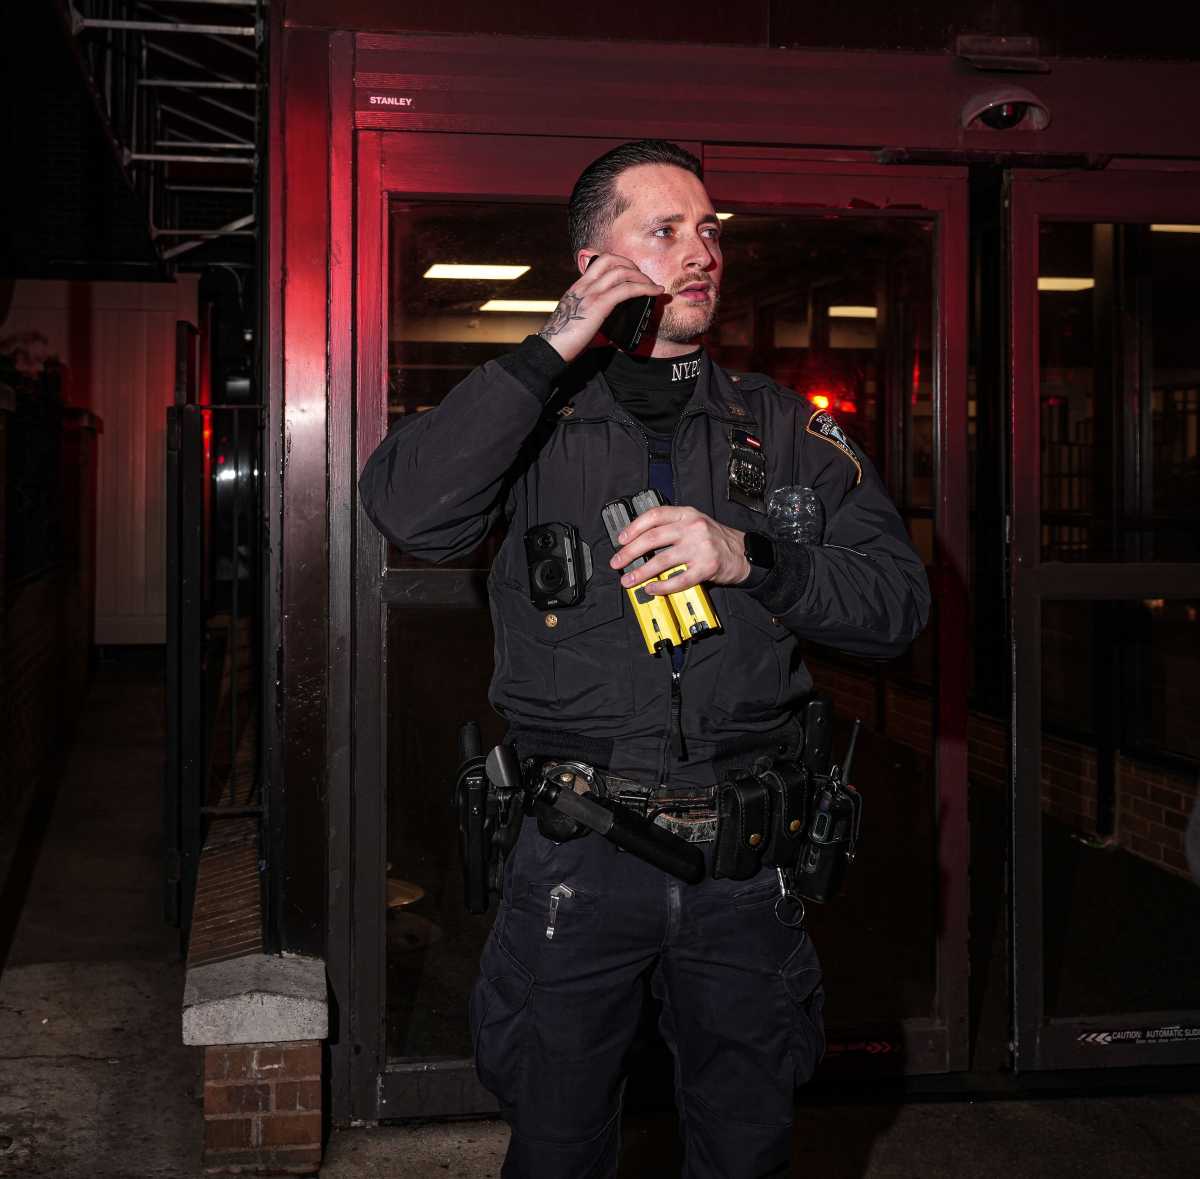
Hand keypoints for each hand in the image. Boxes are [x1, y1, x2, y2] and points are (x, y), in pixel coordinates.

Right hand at [537, 254, 662, 363]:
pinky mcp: (598, 304)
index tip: (632, 275)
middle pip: (611, 259)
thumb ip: (594, 319)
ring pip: (621, 271)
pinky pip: (626, 289)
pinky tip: (655, 292)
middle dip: (632, 265)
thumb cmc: (563, 341)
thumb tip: (612, 333)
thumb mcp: (578, 322)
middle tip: (643, 280)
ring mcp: (590, 293)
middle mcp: (583, 285)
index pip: (599, 262)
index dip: (619, 263)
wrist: (550, 349)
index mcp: (577, 287)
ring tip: (653, 287)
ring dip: (642, 277)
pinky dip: (644, 288)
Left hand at [609, 506, 749, 592]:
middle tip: (617, 562)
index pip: (655, 515)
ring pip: (662, 560)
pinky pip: (678, 580)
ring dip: (641, 572)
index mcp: (687, 514)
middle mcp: (693, 528)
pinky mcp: (706, 568)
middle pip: (653, 538)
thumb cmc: (716, 539)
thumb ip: (672, 527)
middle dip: (630, 552)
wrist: (744, 553)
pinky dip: (662, 586)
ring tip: (629, 579)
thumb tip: (639, 541)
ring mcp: (700, 548)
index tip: (621, 539)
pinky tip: (651, 589)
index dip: (634, 527)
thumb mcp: (696, 523)